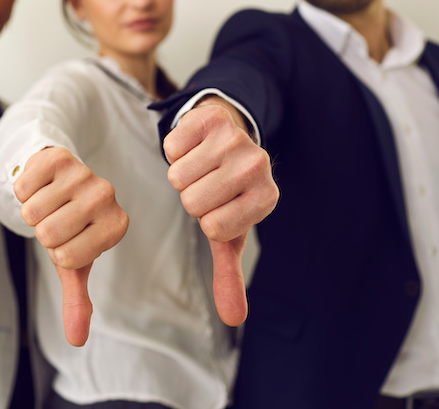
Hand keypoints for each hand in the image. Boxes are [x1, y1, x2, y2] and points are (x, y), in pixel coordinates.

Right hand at [14, 147, 127, 345]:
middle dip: (42, 230)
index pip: (66, 256)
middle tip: (55, 218)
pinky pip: (23, 186)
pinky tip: (40, 185)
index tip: (67, 237)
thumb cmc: (70, 225)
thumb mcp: (73, 263)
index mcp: (116, 227)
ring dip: (31, 210)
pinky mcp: (60, 156)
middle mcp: (107, 197)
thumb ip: (77, 301)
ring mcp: (85, 173)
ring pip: (33, 211)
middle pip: (48, 233)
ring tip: (48, 202)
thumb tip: (76, 341)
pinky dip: (23, 189)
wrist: (60, 179)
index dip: (57, 251)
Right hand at [164, 97, 277, 325]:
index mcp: (267, 198)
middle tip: (206, 185)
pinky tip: (193, 146)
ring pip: (178, 175)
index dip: (206, 219)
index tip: (219, 207)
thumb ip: (229, 274)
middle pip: (193, 200)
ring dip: (181, 173)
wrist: (229, 136)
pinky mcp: (212, 118)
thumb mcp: (229, 232)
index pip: (214, 226)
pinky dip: (174, 150)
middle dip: (191, 196)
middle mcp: (258, 165)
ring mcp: (236, 138)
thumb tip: (233, 319)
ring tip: (200, 166)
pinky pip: (171, 146)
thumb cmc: (227, 192)